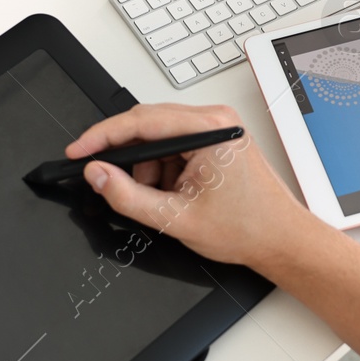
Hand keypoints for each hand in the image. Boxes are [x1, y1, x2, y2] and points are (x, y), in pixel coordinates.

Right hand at [66, 103, 311, 269]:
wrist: (280, 240)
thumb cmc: (247, 227)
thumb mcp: (176, 218)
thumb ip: (127, 196)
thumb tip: (97, 174)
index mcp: (210, 129)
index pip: (140, 121)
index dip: (101, 137)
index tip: (79, 151)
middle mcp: (216, 120)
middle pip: (147, 125)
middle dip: (125, 157)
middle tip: (103, 178)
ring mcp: (217, 128)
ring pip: (158, 139)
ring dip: (147, 168)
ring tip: (162, 200)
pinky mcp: (216, 140)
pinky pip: (174, 147)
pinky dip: (163, 170)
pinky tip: (173, 193)